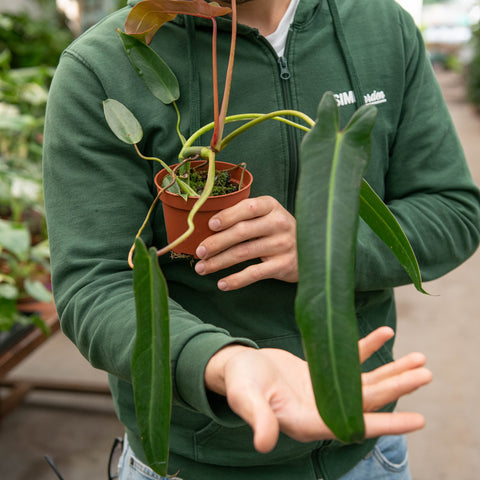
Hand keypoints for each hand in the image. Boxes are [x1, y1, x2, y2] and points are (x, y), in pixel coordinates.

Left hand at [194, 196, 297, 289]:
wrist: (312, 250)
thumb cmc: (277, 230)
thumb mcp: (267, 215)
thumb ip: (244, 216)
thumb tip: (208, 226)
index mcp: (272, 206)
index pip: (248, 208)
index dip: (227, 216)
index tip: (210, 225)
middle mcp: (279, 223)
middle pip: (242, 232)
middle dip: (216, 242)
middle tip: (199, 251)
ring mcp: (282, 245)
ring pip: (243, 253)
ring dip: (219, 262)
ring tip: (202, 268)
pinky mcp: (283, 265)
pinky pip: (254, 273)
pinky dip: (236, 280)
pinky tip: (222, 284)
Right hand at [205, 327, 431, 453]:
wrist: (235, 366)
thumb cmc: (238, 383)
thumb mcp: (246, 398)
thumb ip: (258, 418)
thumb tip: (263, 443)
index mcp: (308, 421)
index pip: (352, 424)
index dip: (385, 423)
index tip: (417, 420)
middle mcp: (322, 409)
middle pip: (367, 400)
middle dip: (397, 387)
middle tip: (426, 373)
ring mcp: (324, 390)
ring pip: (365, 382)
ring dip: (391, 370)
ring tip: (419, 359)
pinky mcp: (321, 372)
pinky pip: (349, 359)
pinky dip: (367, 348)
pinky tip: (384, 333)